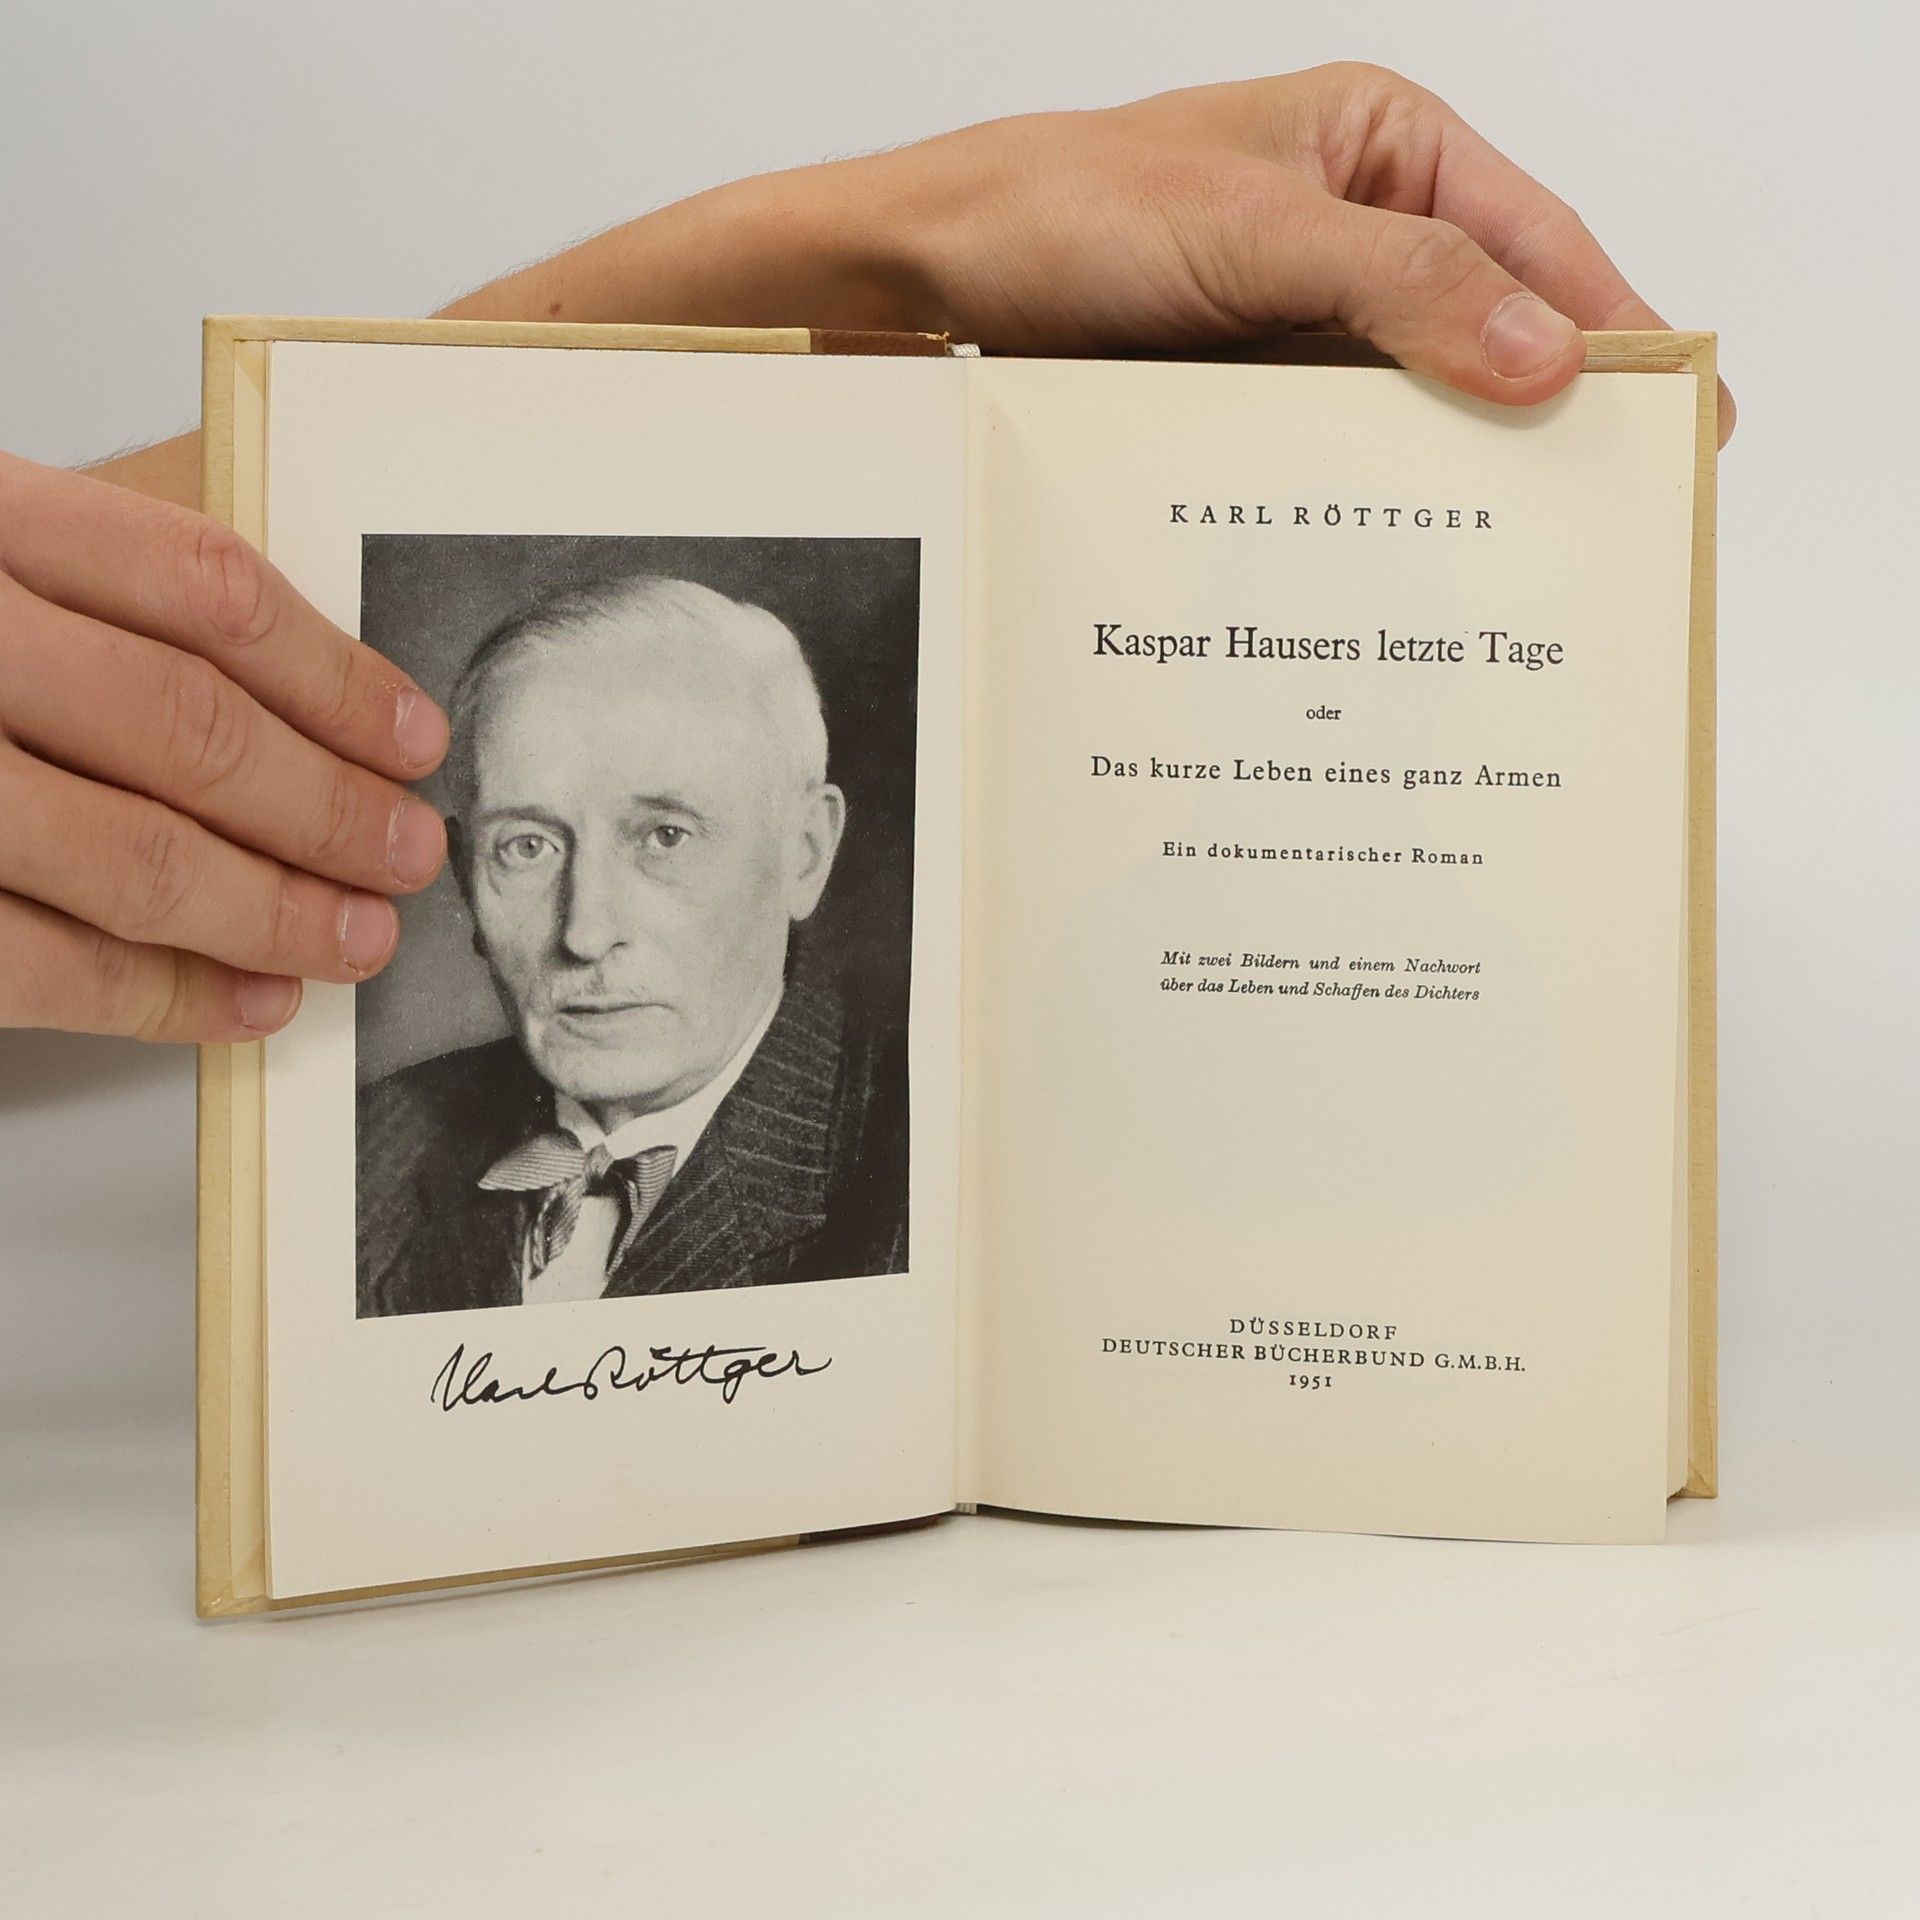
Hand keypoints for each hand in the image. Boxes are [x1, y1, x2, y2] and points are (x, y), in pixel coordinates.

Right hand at [0, 453, 448, 1040]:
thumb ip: (99, 586)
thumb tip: (308, 679)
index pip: (201, 589)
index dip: (335, 675)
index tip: (412, 736)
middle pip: (188, 729)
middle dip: (327, 809)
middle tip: (407, 852)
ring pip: (130, 856)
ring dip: (271, 912)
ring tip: (356, 939)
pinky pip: (38, 964)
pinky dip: (162, 995)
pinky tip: (250, 1002)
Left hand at [498, 63, 1731, 442]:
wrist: (916, 283)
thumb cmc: (1059, 209)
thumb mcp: (1251, 234)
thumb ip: (1406, 290)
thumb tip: (1550, 356)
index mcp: (1380, 146)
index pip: (1537, 242)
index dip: (1612, 329)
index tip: (1677, 419)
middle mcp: (1348, 229)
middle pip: (1484, 329)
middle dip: (1535, 418)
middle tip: (1599, 517)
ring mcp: (1291, 318)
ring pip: (1405, 401)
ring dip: (1444, 473)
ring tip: (1505, 562)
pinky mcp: (1236, 388)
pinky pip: (1326, 446)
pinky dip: (1359, 496)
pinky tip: (1388, 557)